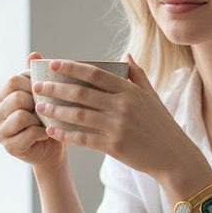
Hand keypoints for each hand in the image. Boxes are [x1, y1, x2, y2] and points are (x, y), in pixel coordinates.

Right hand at [0, 52, 66, 168]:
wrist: (52, 148)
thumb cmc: (47, 120)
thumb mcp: (42, 96)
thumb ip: (36, 77)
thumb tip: (34, 54)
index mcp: (1, 97)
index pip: (13, 81)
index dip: (32, 85)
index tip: (43, 93)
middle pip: (17, 97)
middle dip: (37, 103)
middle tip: (45, 110)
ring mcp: (0, 132)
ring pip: (21, 115)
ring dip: (39, 119)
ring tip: (44, 123)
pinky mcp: (9, 147)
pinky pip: (28, 133)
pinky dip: (42, 133)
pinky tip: (45, 134)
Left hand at [31, 54, 207, 182]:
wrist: (174, 157)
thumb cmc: (163, 127)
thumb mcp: (153, 97)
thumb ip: (137, 76)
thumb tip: (125, 56)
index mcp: (130, 91)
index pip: (95, 74)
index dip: (72, 68)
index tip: (53, 64)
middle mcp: (122, 106)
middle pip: (81, 93)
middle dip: (56, 88)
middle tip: (37, 87)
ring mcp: (117, 126)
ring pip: (78, 115)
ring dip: (56, 110)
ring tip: (40, 108)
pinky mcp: (114, 146)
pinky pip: (83, 138)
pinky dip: (65, 134)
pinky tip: (52, 131)